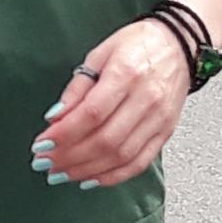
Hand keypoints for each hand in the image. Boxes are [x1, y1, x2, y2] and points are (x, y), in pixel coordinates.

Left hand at [31, 18, 189, 188]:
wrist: (179, 44)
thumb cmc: (138, 44)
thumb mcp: (100, 53)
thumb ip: (78, 87)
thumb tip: (55, 117)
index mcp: (126, 73)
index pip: (92, 113)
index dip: (64, 133)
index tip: (42, 143)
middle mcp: (146, 99)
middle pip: (106, 140)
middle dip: (70, 156)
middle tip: (46, 162)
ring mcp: (159, 119)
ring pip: (121, 156)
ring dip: (87, 170)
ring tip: (62, 172)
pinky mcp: (166, 132)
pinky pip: (139, 163)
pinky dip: (113, 176)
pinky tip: (91, 178)